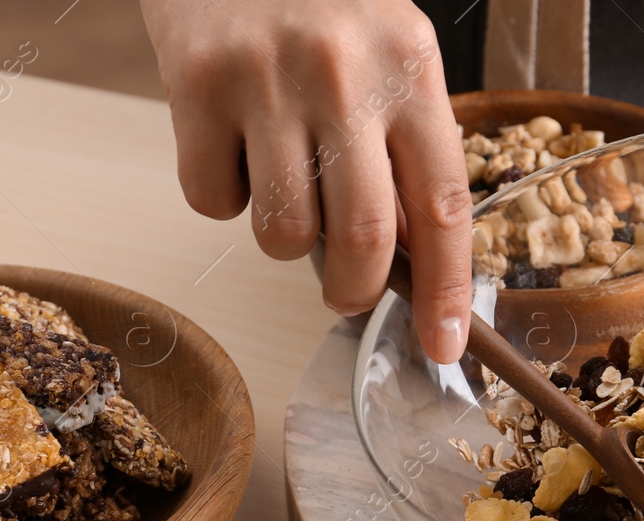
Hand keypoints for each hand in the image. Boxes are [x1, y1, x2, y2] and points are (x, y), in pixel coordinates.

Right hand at [140, 0, 472, 362]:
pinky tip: (228, 139)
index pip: (442, 206)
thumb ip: (402, 146)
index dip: (446, 290)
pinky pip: (211, 202)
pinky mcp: (196, 84)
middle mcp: (345, 72)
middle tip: (343, 293)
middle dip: (353, 293)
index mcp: (410, 65)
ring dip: (281, 234)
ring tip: (278, 174)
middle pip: (362, 240)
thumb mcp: (385, 50)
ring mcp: (267, 79)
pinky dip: (220, 193)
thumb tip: (410, 263)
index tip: (445, 346)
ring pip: (280, 235)